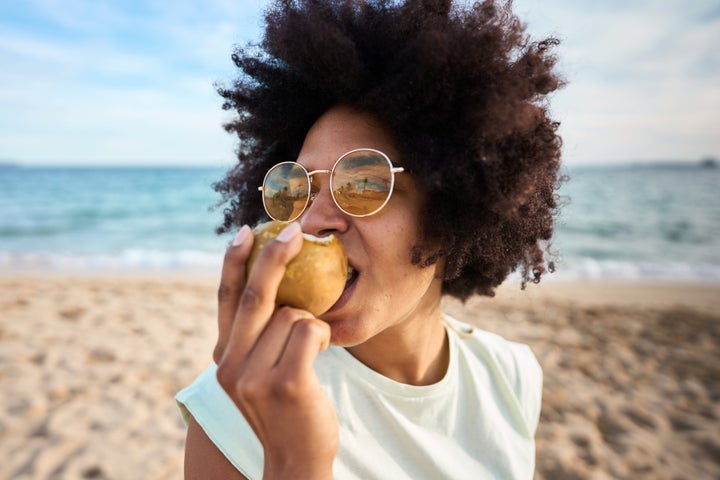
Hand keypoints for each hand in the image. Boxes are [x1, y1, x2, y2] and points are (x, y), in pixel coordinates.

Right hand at [214, 222, 338, 479]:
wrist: (296, 460)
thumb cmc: (285, 408)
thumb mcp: (257, 373)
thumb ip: (256, 337)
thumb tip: (268, 285)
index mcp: (224, 358)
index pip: (226, 298)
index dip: (234, 261)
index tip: (247, 232)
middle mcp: (231, 365)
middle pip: (255, 294)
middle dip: (276, 255)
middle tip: (296, 230)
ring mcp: (255, 376)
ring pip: (294, 314)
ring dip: (312, 324)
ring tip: (311, 352)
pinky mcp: (286, 382)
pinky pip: (312, 330)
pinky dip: (324, 335)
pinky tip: (321, 354)